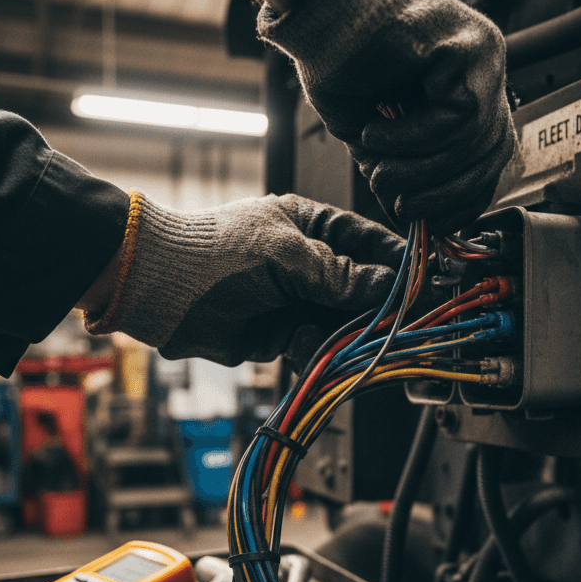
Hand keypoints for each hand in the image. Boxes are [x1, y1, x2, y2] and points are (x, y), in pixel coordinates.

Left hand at [84, 192, 404, 366]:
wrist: (157, 289)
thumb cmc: (212, 254)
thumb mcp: (286, 257)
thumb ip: (339, 275)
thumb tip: (390, 287)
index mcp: (311, 226)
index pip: (370, 244)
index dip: (398, 266)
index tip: (423, 284)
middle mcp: (308, 263)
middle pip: (361, 288)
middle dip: (381, 308)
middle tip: (404, 325)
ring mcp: (295, 299)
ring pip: (343, 322)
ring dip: (355, 336)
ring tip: (370, 346)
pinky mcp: (281, 334)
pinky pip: (317, 345)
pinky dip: (324, 353)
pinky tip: (328, 355)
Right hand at [258, 0, 513, 235]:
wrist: (322, 11)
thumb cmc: (342, 67)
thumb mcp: (380, 138)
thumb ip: (408, 172)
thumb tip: (422, 225)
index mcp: (471, 92)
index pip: (492, 163)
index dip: (465, 202)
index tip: (432, 224)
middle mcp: (485, 73)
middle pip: (489, 159)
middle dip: (439, 194)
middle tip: (391, 196)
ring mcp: (483, 58)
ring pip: (471, 143)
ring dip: (415, 167)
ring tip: (375, 162)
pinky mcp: (470, 48)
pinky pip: (457, 118)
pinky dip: (411, 137)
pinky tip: (377, 130)